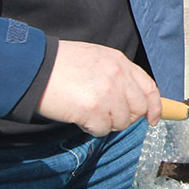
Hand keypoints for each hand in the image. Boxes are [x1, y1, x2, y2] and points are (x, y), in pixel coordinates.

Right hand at [36, 40, 162, 136]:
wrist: (35, 68)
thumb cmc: (60, 64)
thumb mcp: (95, 58)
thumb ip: (116, 74)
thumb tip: (128, 97)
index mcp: (119, 62)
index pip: (149, 87)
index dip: (154, 107)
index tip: (152, 118)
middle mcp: (118, 76)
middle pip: (138, 109)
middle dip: (125, 117)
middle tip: (106, 116)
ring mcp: (107, 93)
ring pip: (120, 122)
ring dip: (105, 122)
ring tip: (87, 111)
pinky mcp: (93, 110)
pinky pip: (103, 130)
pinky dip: (91, 128)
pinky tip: (79, 116)